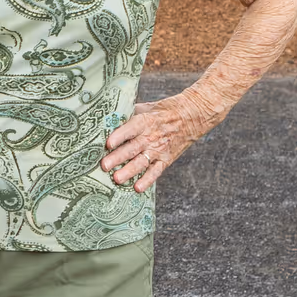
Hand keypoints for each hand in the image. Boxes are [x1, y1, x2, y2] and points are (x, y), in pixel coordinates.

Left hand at [100, 94, 217, 191]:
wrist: (191, 116)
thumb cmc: (162, 111)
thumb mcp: (145, 107)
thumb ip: (127, 114)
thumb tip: (105, 118)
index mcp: (145, 121)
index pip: (131, 129)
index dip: (119, 136)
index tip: (108, 144)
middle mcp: (151, 137)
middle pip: (133, 148)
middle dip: (117, 158)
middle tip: (104, 166)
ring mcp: (158, 150)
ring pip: (142, 162)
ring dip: (129, 171)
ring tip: (116, 179)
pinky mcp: (166, 159)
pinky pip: (156, 171)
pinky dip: (147, 180)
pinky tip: (137, 188)